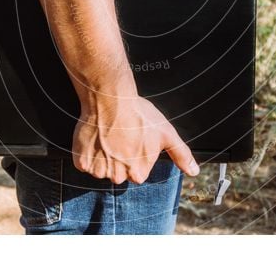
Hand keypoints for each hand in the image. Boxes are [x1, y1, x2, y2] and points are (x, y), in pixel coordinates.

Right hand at [72, 94, 200, 183]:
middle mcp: (118, 175)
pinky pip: (83, 163)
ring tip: (108, 136)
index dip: (135, 156)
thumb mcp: (167, 133)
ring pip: (100, 170)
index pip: (137, 173)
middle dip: (118, 159)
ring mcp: (99, 169)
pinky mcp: (81, 161)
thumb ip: (181, 155)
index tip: (133, 141)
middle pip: (118, 173)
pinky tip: (95, 138)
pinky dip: (86, 154)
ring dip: (102, 157)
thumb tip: (194, 171)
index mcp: (139, 173)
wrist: (110, 99)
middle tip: (120, 137)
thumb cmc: (139, 115)